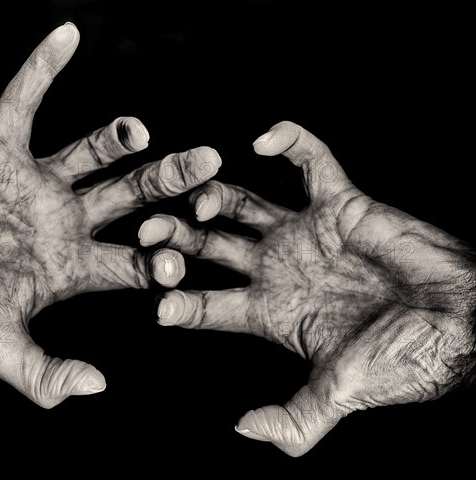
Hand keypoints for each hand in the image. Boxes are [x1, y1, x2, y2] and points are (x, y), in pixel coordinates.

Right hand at [0, 23, 220, 407]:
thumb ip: (45, 373)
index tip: (183, 258)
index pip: (135, 261)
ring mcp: (35, 183)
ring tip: (146, 133)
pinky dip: (42, 69)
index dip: (162, 259)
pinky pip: (24, 101)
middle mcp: (65, 220)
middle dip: (170, 182)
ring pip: (92, 152)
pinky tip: (69, 36)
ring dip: (121, 136)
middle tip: (209, 166)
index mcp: (74, 266)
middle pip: (133, 198)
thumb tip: (96, 387)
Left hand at [138, 120, 475, 455]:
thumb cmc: (407, 359)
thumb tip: (244, 431)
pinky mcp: (338, 201)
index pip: (206, 306)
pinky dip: (287, 144)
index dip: (179, 304)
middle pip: (211, 247)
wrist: (462, 322)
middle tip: (151, 236)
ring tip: (195, 197)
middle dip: (178, 239)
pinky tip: (262, 140)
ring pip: (243, 203)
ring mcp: (304, 232)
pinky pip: (309, 161)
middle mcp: (278, 268)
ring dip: (213, 194)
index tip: (159, 305)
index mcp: (269, 312)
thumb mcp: (342, 392)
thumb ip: (296, 418)